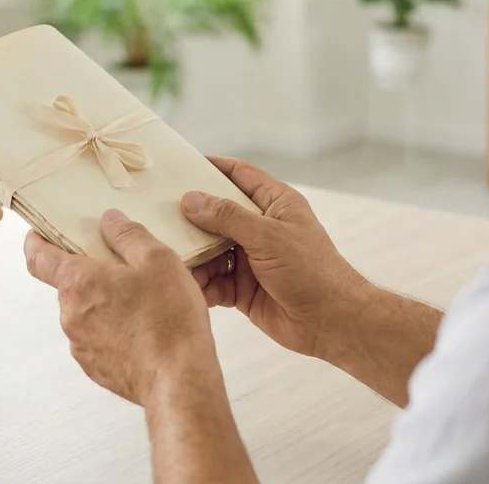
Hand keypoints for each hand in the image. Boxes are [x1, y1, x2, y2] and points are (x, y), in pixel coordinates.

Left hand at [25, 211, 220, 405]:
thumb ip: (129, 235)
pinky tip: (142, 329)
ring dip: (104, 303)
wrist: (180, 381)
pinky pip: (97, 339)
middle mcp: (70, 315)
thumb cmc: (170, 320)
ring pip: (85, 313)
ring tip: (142, 303)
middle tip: (122, 268)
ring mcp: (81, 345)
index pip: (38, 257)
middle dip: (90, 273)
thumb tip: (109, 220)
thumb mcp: (158, 260)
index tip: (39, 234)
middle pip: (68, 284)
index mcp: (79, 284)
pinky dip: (112, 330)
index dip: (36, 242)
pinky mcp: (95, 367)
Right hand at [182, 156, 367, 359]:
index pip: (239, 175)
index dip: (212, 168)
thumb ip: (228, 217)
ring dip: (193, 255)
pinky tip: (186, 285)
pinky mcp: (243, 288)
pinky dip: (201, 283)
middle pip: (217, 215)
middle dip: (191, 218)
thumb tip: (190, 199)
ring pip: (211, 250)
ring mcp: (251, 259)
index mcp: (274, 204)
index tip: (180, 165)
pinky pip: (214, 281)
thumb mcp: (268, 235)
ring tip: (170, 256)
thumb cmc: (311, 270)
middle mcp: (261, 228)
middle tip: (157, 214)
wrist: (331, 322)